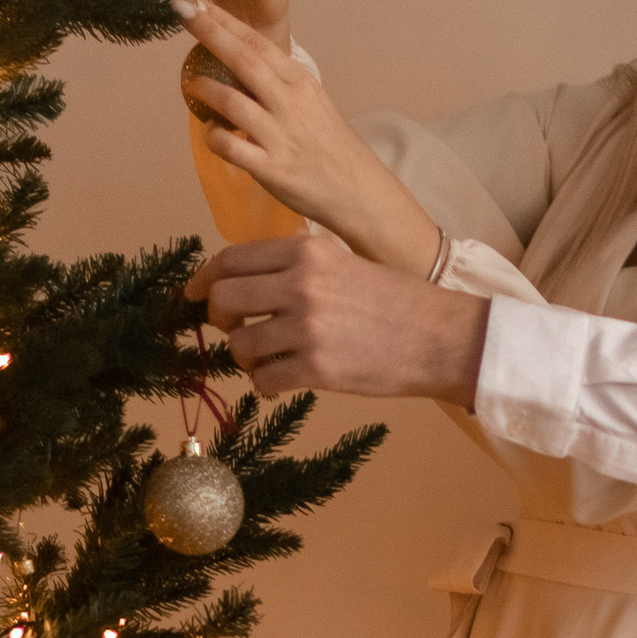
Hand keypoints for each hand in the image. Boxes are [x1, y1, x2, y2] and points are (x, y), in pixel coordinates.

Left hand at [174, 0, 435, 267]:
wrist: (359, 192)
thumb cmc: (331, 147)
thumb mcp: (312, 103)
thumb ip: (278, 85)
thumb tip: (240, 65)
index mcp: (300, 83)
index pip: (258, 43)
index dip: (226, 21)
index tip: (199, 2)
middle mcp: (290, 104)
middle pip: (243, 59)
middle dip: (210, 33)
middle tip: (183, 13)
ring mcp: (280, 136)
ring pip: (231, 102)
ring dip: (205, 89)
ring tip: (191, 84)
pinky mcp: (271, 168)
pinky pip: (230, 148)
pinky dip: (214, 136)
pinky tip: (212, 133)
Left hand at [191, 227, 489, 404]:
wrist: (440, 338)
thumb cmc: (397, 303)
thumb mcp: (343, 263)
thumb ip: (298, 266)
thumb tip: (248, 281)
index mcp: (305, 253)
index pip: (231, 260)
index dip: (205, 279)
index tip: (195, 294)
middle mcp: (299, 285)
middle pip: (223, 300)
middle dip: (220, 320)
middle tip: (237, 331)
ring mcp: (306, 327)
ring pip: (239, 344)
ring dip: (245, 357)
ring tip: (267, 360)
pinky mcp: (316, 368)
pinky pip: (262, 379)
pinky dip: (265, 384)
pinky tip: (281, 383)